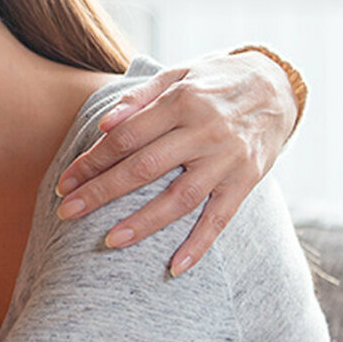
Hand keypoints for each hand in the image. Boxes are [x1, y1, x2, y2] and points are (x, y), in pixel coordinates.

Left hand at [55, 51, 296, 274]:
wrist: (278, 85)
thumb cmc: (213, 80)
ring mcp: (228, 159)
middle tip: (67, 213)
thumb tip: (104, 125)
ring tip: (108, 241)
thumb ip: (138, 97)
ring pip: (179, 198)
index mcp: (181, 102)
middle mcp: (205, 132)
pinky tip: (175, 268)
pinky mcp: (247, 181)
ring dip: (142, 223)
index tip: (64, 183)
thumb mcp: (176, 73)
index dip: (92, 162)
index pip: (125, 138)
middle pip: (144, 169)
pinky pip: (221, 218)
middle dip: (101, 193)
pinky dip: (199, 245)